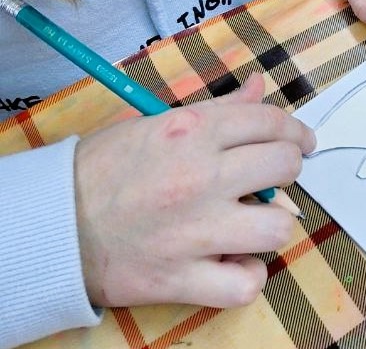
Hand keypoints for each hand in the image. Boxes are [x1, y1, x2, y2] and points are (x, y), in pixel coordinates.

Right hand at [74, 74, 313, 308]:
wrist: (55, 223)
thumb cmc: (105, 168)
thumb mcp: (158, 123)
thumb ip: (218, 109)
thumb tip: (261, 88)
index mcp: (192, 131)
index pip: (270, 122)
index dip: (296, 131)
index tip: (303, 141)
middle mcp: (201, 176)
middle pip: (285, 167)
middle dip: (288, 170)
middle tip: (273, 178)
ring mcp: (195, 230)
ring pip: (278, 228)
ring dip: (271, 225)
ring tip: (252, 223)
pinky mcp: (182, 278)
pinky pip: (246, 284)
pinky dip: (247, 276)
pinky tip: (233, 262)